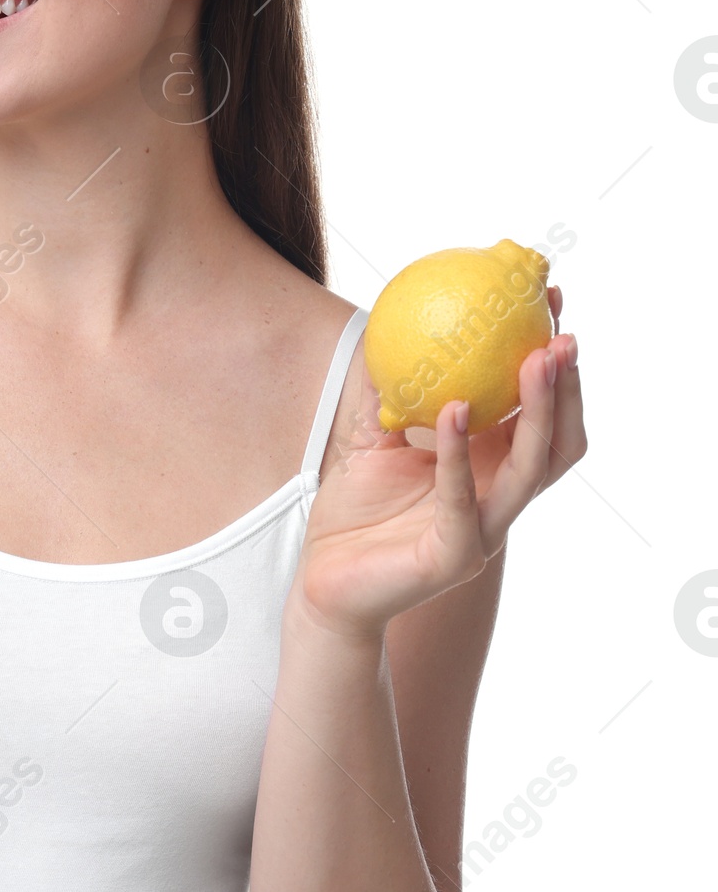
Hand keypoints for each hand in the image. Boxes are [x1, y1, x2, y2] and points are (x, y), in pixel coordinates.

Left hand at [290, 286, 585, 642]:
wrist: (324, 583)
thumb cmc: (354, 512)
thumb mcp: (371, 439)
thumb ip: (388, 393)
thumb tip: (389, 324)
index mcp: (487, 471)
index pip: (536, 415)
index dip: (552, 367)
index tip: (552, 308)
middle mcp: (497, 500)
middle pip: (556, 442)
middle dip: (567, 389)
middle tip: (563, 337)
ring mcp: (483, 532)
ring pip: (531, 470)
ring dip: (537, 413)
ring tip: (535, 362)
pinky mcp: (453, 557)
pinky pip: (461, 499)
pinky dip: (459, 453)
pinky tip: (456, 410)